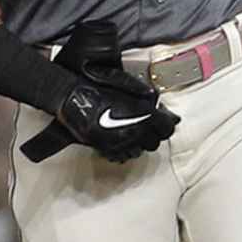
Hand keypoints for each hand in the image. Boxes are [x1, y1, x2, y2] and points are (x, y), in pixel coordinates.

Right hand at [52, 75, 179, 162]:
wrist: (74, 98)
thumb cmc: (98, 89)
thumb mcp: (129, 86)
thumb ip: (147, 98)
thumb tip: (161, 108)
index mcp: (145, 115)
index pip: (167, 129)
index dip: (165, 126)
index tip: (160, 123)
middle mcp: (136, 132)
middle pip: (154, 143)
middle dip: (152, 136)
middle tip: (145, 127)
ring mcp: (122, 143)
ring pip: (139, 152)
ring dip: (138, 144)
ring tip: (131, 134)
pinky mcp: (108, 150)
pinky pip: (123, 156)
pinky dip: (124, 150)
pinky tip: (120, 141)